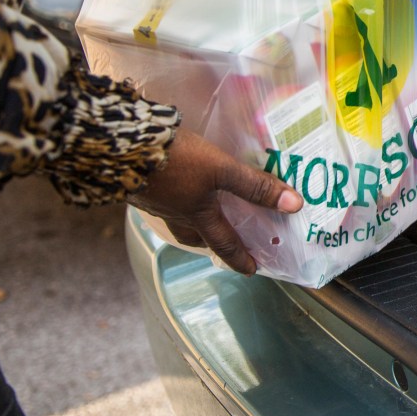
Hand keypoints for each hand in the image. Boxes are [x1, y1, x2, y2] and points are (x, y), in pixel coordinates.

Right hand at [129, 128, 302, 274]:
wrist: (123, 145)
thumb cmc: (175, 162)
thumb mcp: (222, 171)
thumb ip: (255, 186)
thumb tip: (293, 206)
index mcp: (196, 216)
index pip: (223, 243)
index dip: (239, 257)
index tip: (251, 270)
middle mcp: (174, 213)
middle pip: (194, 236)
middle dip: (211, 242)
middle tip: (224, 242)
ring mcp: (154, 199)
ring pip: (177, 218)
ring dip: (192, 219)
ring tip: (203, 210)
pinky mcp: (141, 183)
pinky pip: (164, 198)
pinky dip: (175, 197)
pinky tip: (178, 182)